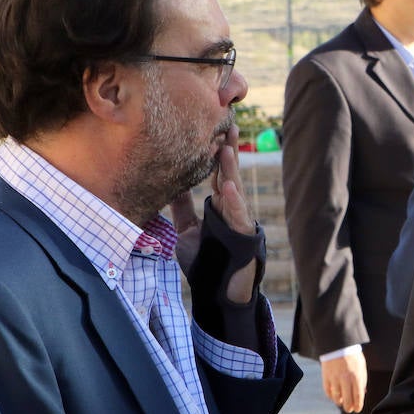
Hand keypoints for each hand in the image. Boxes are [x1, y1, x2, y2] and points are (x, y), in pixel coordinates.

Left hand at [170, 123, 256, 303]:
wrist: (217, 292)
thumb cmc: (205, 260)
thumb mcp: (186, 229)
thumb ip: (182, 207)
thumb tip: (170, 184)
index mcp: (218, 204)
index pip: (216, 171)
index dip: (213, 150)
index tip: (210, 127)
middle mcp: (230, 208)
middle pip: (227, 173)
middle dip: (226, 149)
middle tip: (225, 122)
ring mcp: (238, 220)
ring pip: (234, 189)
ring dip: (229, 169)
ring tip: (225, 146)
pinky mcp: (243, 236)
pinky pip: (239, 216)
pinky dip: (233, 201)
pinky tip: (227, 187)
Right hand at [321, 351, 367, 412]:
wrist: (339, 345)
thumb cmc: (353, 356)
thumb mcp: (361, 367)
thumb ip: (362, 380)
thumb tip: (362, 394)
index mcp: (357, 376)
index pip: (358, 396)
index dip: (358, 405)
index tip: (357, 409)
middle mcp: (346, 379)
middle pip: (347, 400)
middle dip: (349, 407)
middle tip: (349, 409)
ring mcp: (335, 378)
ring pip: (337, 397)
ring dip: (340, 402)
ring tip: (341, 402)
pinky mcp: (326, 377)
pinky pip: (328, 391)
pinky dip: (331, 396)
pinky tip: (334, 396)